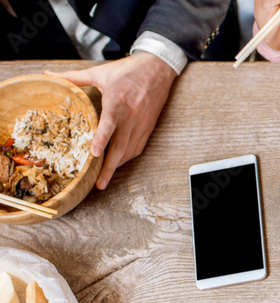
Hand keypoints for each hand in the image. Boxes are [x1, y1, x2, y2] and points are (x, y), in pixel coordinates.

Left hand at [46, 52, 176, 189]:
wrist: (158, 69)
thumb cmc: (128, 70)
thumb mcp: (99, 72)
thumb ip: (73, 77)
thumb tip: (48, 74)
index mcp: (117, 101)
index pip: (109, 123)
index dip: (102, 139)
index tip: (94, 154)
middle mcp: (131, 115)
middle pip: (120, 146)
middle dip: (109, 167)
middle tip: (99, 184)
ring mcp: (142, 123)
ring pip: (129, 150)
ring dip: (117, 165)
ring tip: (105, 179)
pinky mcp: (148, 127)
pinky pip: (138, 147)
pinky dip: (127, 157)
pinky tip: (118, 163)